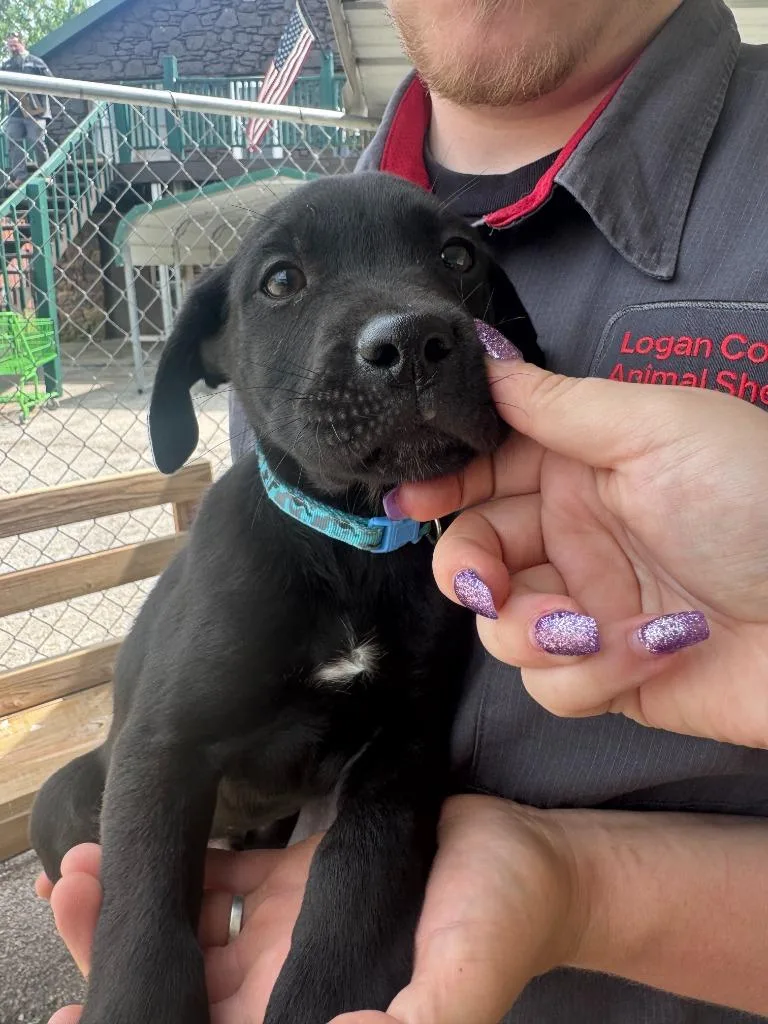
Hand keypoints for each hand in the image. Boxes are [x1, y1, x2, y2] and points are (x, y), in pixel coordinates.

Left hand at [38, 797, 581, 1023]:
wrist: (531, 861)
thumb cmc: (503, 926)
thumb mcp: (459, 989)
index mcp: (308, 1016)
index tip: (75, 1014)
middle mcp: (282, 983)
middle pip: (177, 985)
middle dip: (112, 952)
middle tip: (65, 899)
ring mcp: (282, 929)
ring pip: (188, 929)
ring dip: (134, 905)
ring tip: (80, 866)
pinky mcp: (296, 876)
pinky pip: (223, 876)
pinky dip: (182, 866)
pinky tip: (146, 838)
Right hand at [392, 361, 767, 746]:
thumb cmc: (758, 503)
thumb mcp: (657, 428)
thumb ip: (557, 404)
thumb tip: (481, 358)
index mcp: (584, 467)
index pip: (488, 469)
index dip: (442, 484)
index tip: (411, 500)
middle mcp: (577, 535)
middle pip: (477, 554)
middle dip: (470, 570)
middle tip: (487, 581)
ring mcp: (589, 608)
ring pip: (501, 627)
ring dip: (532, 631)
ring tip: (587, 627)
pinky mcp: (608, 674)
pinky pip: (553, 684)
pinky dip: (592, 673)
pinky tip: (649, 651)